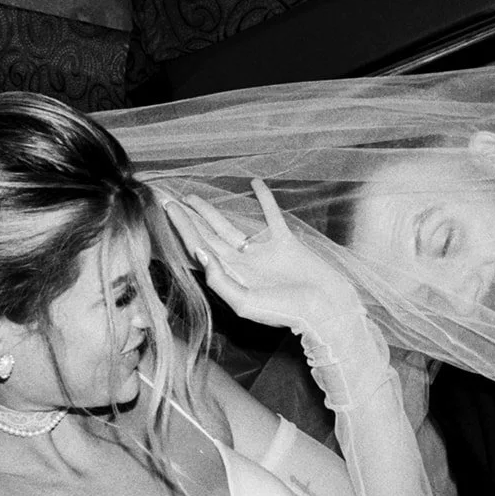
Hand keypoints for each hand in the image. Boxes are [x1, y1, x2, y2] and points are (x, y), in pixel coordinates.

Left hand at [164, 178, 362, 333]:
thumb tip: (201, 253)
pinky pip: (271, 215)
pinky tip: (255, 184)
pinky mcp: (285, 241)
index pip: (200, 248)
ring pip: (231, 225)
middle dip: (190, 219)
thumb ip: (221, 281)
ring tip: (194, 196)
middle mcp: (243, 263)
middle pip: (209, 236)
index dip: (184, 228)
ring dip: (212, 211)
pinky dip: (264, 199)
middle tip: (170, 200)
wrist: (325, 308)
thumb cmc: (287, 312)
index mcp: (232, 278)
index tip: (169, 208)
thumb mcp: (246, 303)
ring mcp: (263, 251)